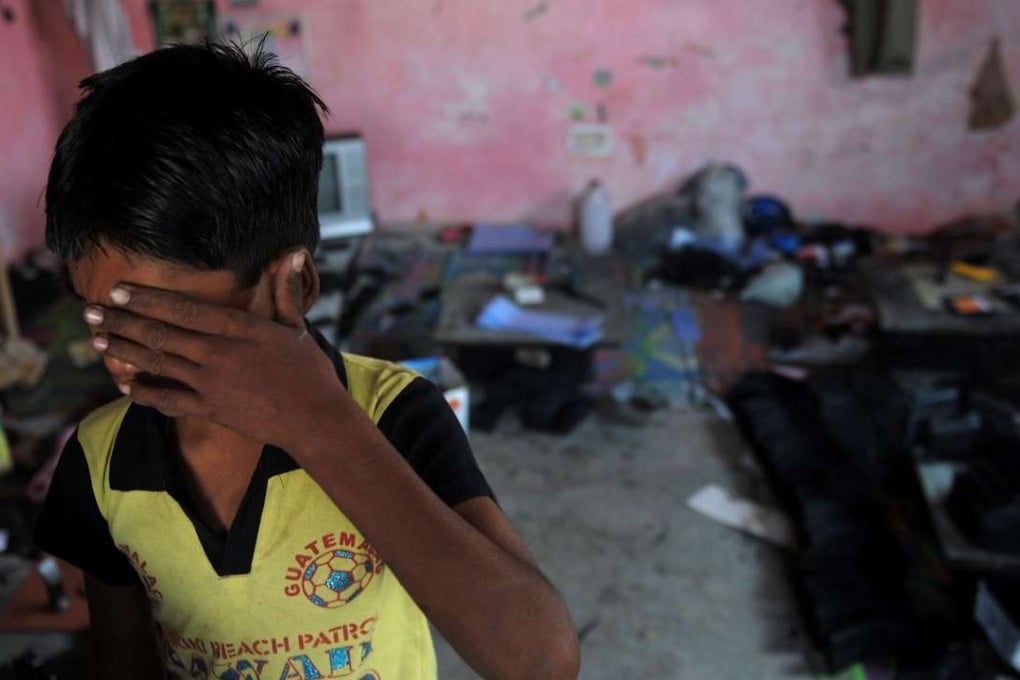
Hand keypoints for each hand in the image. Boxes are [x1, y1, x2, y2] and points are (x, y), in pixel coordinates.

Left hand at [83, 253, 346, 450]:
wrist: (315, 420)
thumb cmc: (309, 371)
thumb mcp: (297, 327)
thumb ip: (284, 291)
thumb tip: (294, 254)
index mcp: (239, 329)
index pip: (184, 309)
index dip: (146, 299)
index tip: (118, 291)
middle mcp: (219, 354)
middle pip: (160, 334)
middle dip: (121, 322)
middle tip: (91, 312)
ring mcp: (211, 384)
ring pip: (157, 363)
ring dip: (124, 351)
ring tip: (98, 340)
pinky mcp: (210, 409)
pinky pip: (168, 399)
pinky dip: (144, 392)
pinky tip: (125, 385)